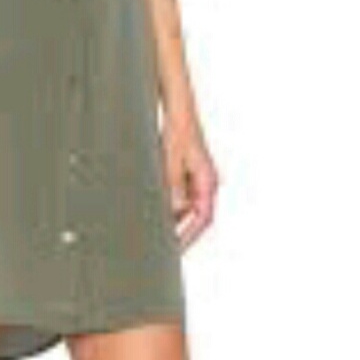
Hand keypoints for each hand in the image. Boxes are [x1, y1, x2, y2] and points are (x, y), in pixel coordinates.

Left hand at [159, 118, 219, 251]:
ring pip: (185, 206)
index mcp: (207, 181)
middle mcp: (205, 182)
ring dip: (171, 215)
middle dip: (178, 230)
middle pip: (194, 216)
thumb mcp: (171, 158)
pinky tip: (151, 204)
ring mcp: (196, 178)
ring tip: (152, 226)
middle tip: (160, 245)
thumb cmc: (179, 129)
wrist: (178, 108)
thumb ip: (172, 184)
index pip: (203, 219)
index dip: (189, 236)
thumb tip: (173, 208)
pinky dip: (167, 201)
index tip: (174, 250)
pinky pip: (178, 195)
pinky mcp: (186, 173)